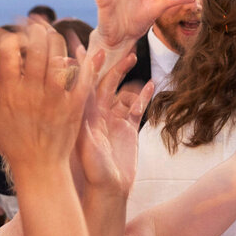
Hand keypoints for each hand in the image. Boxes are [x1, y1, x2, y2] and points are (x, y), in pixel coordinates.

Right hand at [0, 22, 96, 169]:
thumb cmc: (13, 141)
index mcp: (10, 92)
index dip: (9, 36)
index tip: (12, 35)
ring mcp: (57, 100)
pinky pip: (83, 80)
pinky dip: (84, 63)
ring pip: (60, 59)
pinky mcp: (76, 108)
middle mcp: (34, 93)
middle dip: (37, 30)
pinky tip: (81, 52)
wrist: (41, 167)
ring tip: (55, 34)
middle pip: (37, 49)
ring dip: (58, 41)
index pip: (8, 51)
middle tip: (38, 24)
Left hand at [75, 52, 151, 199]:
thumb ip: (87, 117)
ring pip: (120, 90)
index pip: (84, 83)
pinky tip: (151, 84)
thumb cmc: (93, 170)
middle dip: (110, 63)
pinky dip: (143, 95)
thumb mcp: (87, 142)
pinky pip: (136, 107)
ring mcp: (113, 119)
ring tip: (133, 57)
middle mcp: (97, 114)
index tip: (90, 47)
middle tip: (119, 46)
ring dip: (125, 74)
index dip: (87, 65)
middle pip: (103, 82)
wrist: (110, 189)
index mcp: (83, 114)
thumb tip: (84, 92)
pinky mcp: (128, 128)